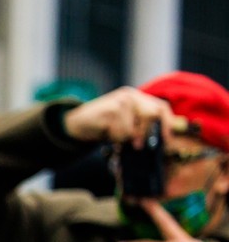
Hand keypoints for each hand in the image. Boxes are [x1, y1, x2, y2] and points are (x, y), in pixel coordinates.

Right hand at [63, 86, 180, 146]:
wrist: (74, 124)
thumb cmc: (102, 127)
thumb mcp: (124, 125)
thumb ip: (139, 127)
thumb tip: (160, 141)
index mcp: (138, 98)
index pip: (161, 107)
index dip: (167, 124)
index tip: (166, 141)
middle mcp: (131, 96)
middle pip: (153, 114)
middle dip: (146, 133)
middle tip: (137, 145)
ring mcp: (121, 101)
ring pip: (135, 127)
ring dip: (125, 138)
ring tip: (113, 137)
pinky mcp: (111, 109)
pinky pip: (122, 130)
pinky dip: (115, 138)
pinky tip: (106, 133)